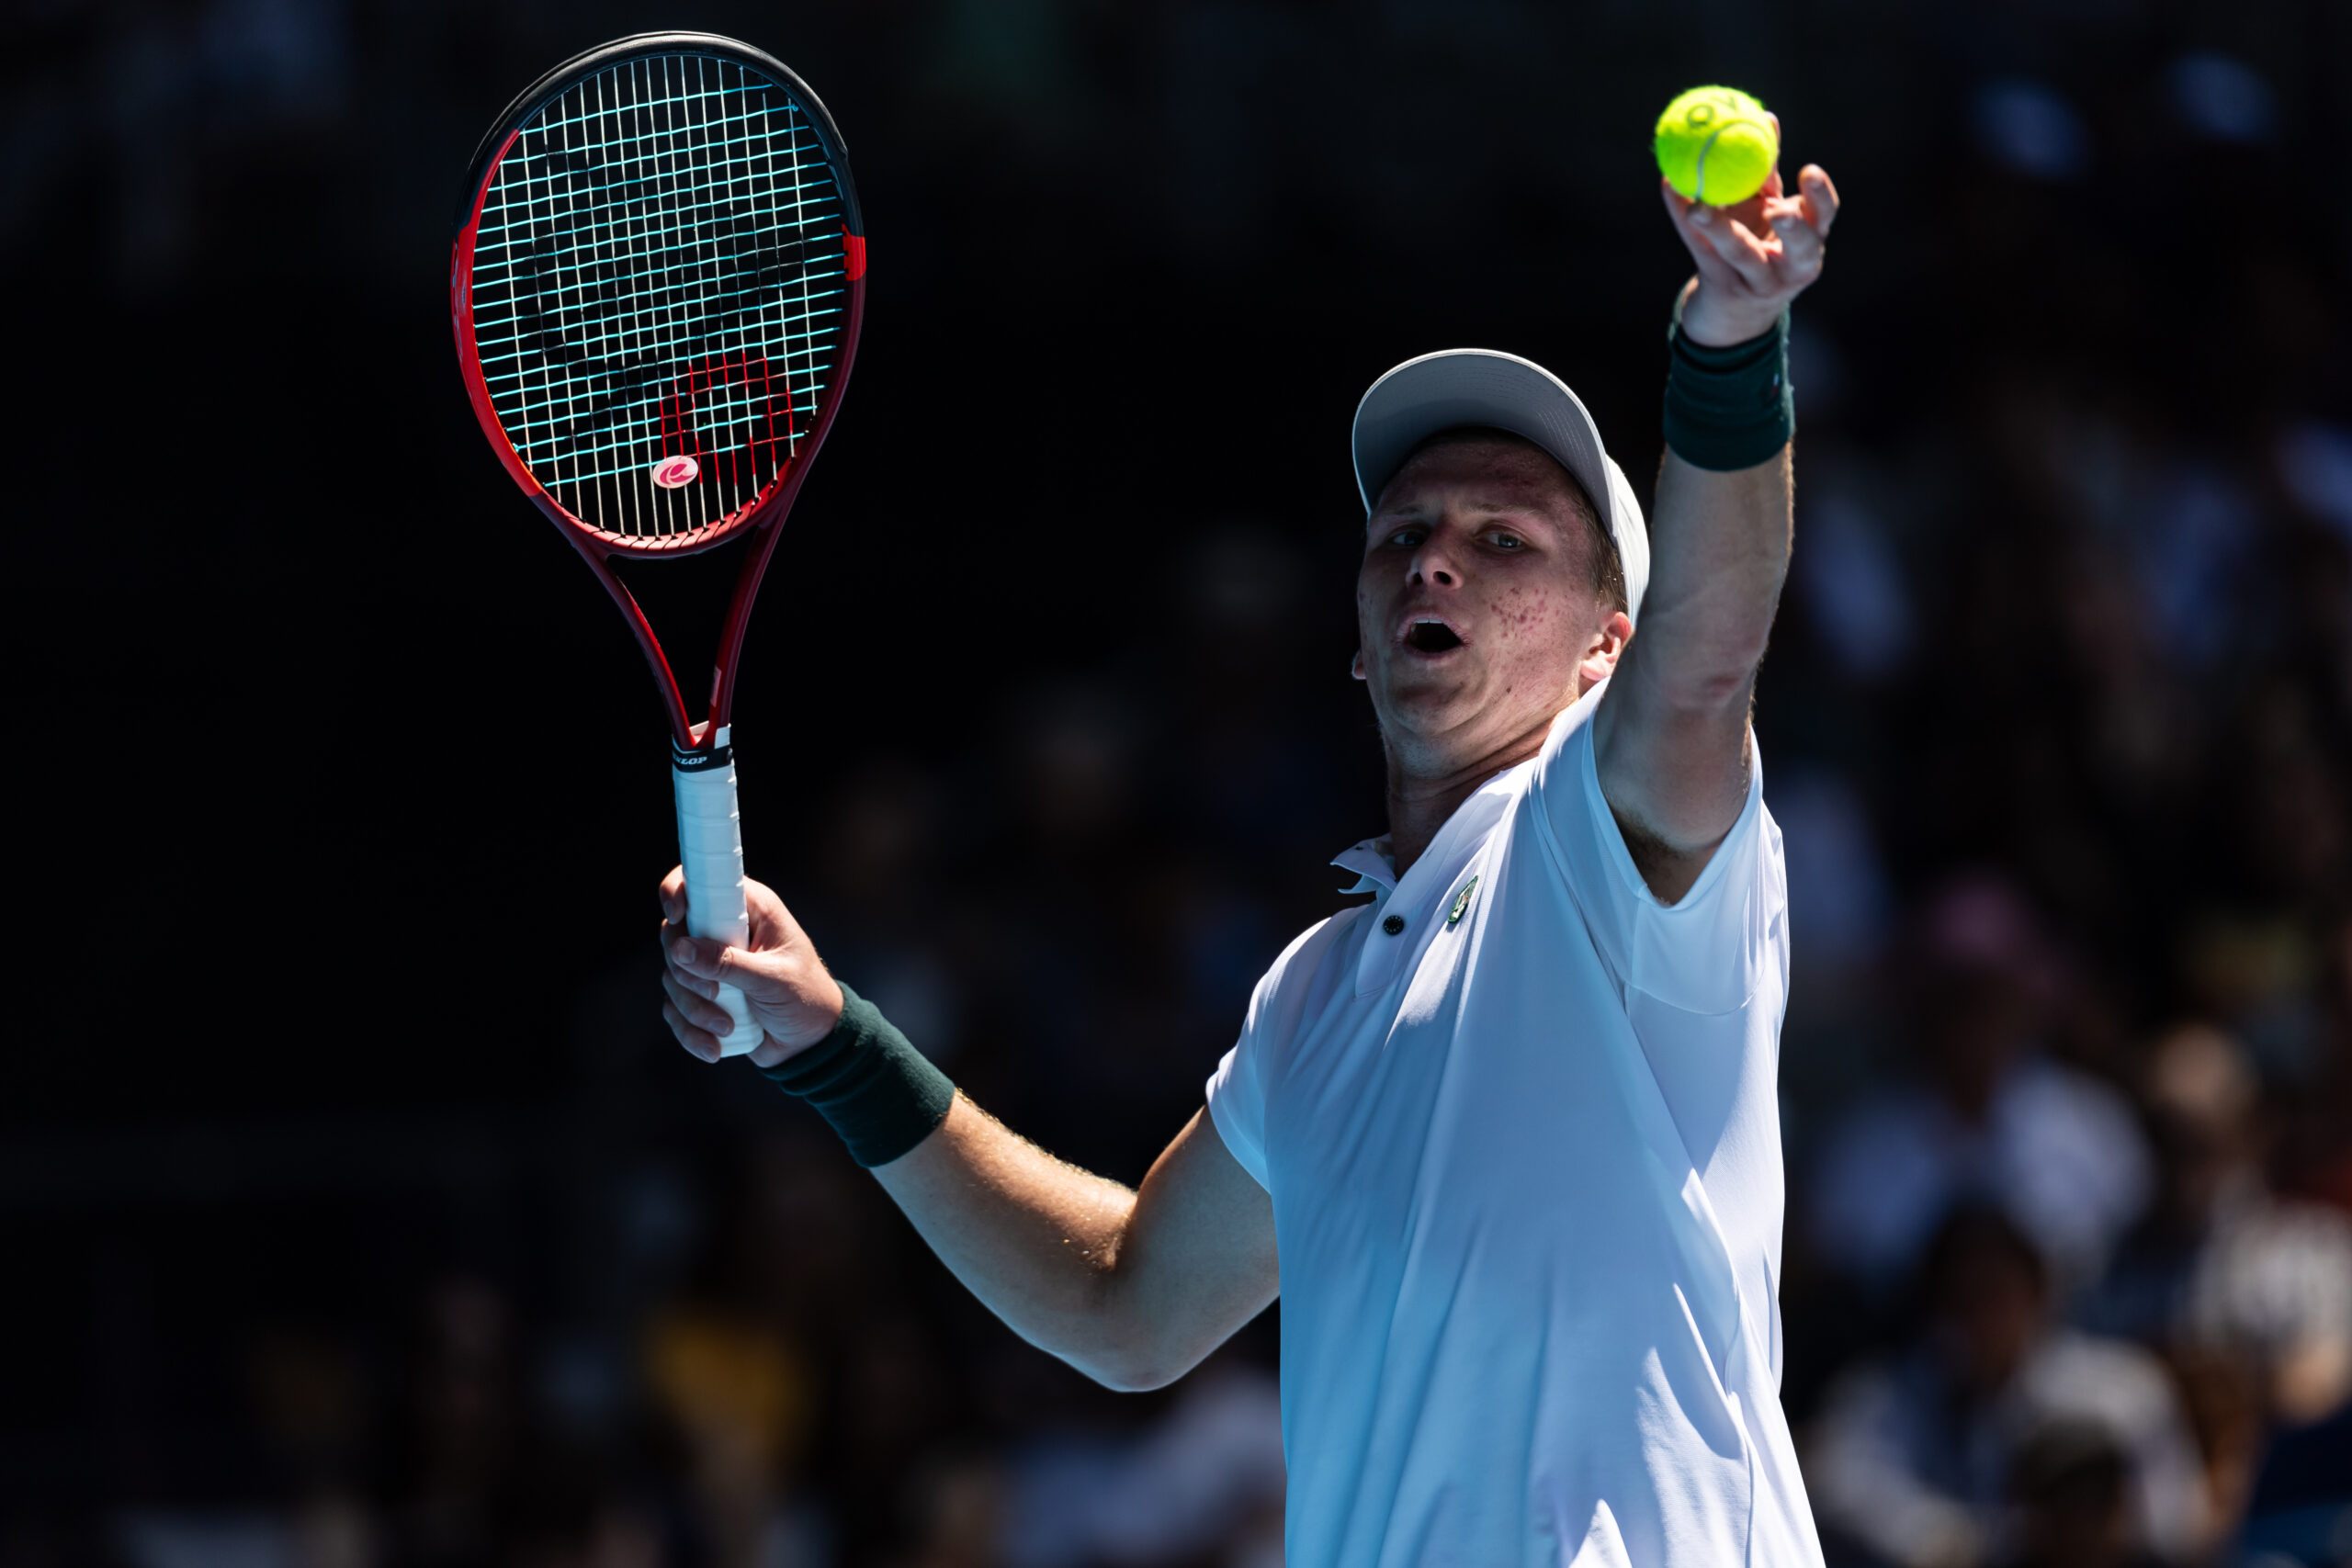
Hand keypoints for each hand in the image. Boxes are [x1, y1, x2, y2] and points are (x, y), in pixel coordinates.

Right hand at [658, 867, 844, 1067]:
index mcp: (750, 909)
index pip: (701, 882)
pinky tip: (714, 1047)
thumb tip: (681, 948)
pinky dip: (689, 1030)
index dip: (678, 891)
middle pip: (674, 933)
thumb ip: (728, 963)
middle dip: (685, 969)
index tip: (676, 916)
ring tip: (727, 1027)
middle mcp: (725, 930)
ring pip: (672, 974)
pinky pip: (674, 1006)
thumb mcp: (772, 979)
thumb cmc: (805, 997)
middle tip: (714, 992)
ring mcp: (709, 962)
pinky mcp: (701, 993)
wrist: (810, 1041)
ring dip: (693, 1007)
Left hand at [1661, 115, 1839, 346]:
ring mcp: (1758, 282)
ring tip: (1700, 211)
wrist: (1733, 307)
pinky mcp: (1724, 288)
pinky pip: (1703, 251)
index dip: (1819, 195)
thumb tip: (1767, 117)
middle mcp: (1792, 265)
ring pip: (1742, 255)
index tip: (1808, 171)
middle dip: (1794, 226)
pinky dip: (1686, 223)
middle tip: (1777, 209)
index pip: (1823, 214)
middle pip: (1801, 247)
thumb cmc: (1756, 242)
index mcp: (1810, 238)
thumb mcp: (1765, 208)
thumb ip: (1766, 172)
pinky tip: (1674, 194)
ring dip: (1722, 231)